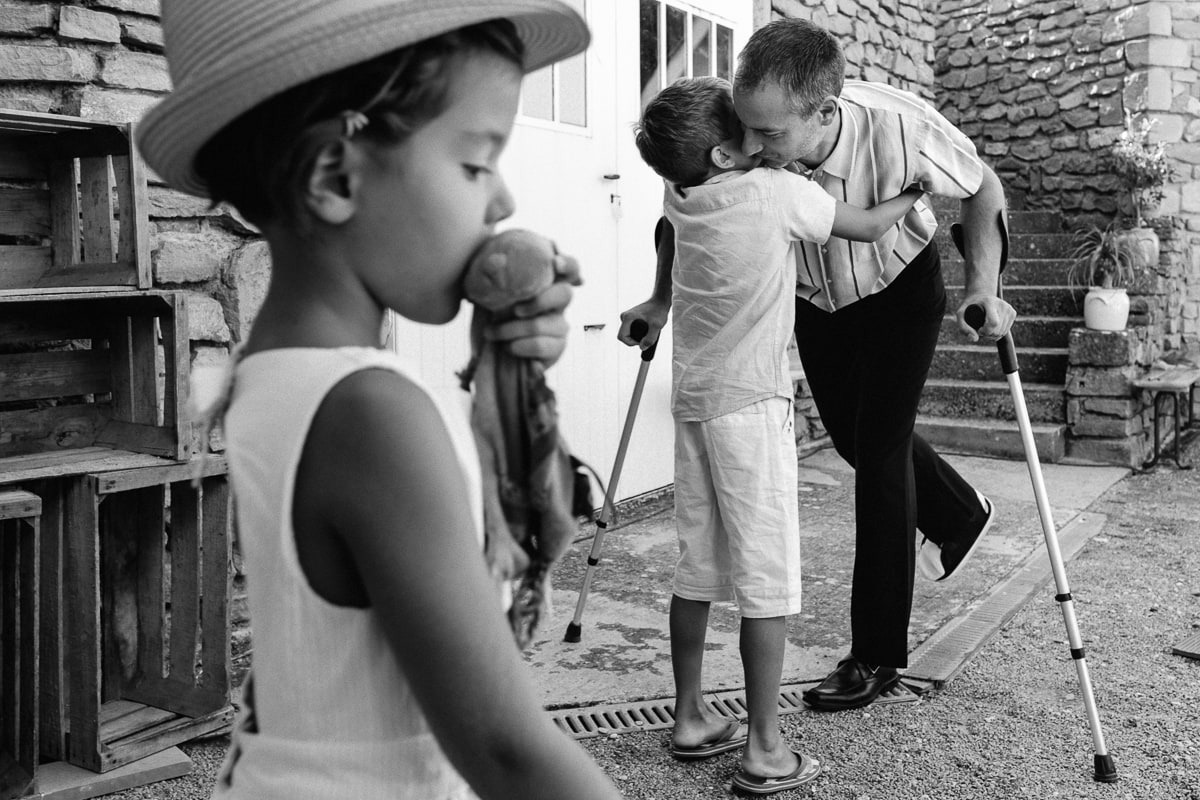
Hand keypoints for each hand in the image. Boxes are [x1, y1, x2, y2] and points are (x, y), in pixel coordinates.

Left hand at [483, 251, 580, 365]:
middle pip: (565, 294)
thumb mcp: (486, 292)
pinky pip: (539, 345)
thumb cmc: (490, 315)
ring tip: (491, 332)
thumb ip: (491, 273)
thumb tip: (495, 261)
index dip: (568, 264)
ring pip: (539, 324)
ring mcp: (560, 326)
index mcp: (545, 283)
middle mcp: (557, 303)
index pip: (569, 268)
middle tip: (516, 310)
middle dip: (539, 301)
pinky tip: (508, 347)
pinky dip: (517, 346)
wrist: (487, 351)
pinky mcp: (557, 348)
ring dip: (508, 330)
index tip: (556, 263)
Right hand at [617, 300, 668, 349]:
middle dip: (635, 339)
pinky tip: (647, 328)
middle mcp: (624, 316)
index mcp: (627, 318)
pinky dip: (638, 332)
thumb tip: (642, 348)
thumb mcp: (657, 326)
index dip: (631, 343)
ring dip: (637, 336)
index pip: (622, 337)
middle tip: (648, 335)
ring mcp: (627, 316)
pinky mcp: (630, 317)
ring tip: (649, 330)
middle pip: (625, 335)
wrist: (660, 300)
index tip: (643, 341)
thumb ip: (650, 338)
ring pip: (628, 332)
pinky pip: (631, 329)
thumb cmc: (659, 311)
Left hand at [957, 294, 1015, 341]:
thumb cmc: (969, 306)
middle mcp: (1002, 304)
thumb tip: (975, 339)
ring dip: (992, 336)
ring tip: (985, 329)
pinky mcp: (1012, 313)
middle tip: (980, 330)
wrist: (981, 296)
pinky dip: (998, 334)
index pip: (993, 323)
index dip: (985, 331)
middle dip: (988, 335)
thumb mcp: (960, 314)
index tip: (978, 329)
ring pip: (1003, 332)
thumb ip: (963, 327)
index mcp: (990, 302)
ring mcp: (1009, 308)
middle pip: (998, 330)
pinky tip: (992, 329)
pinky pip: (1006, 330)